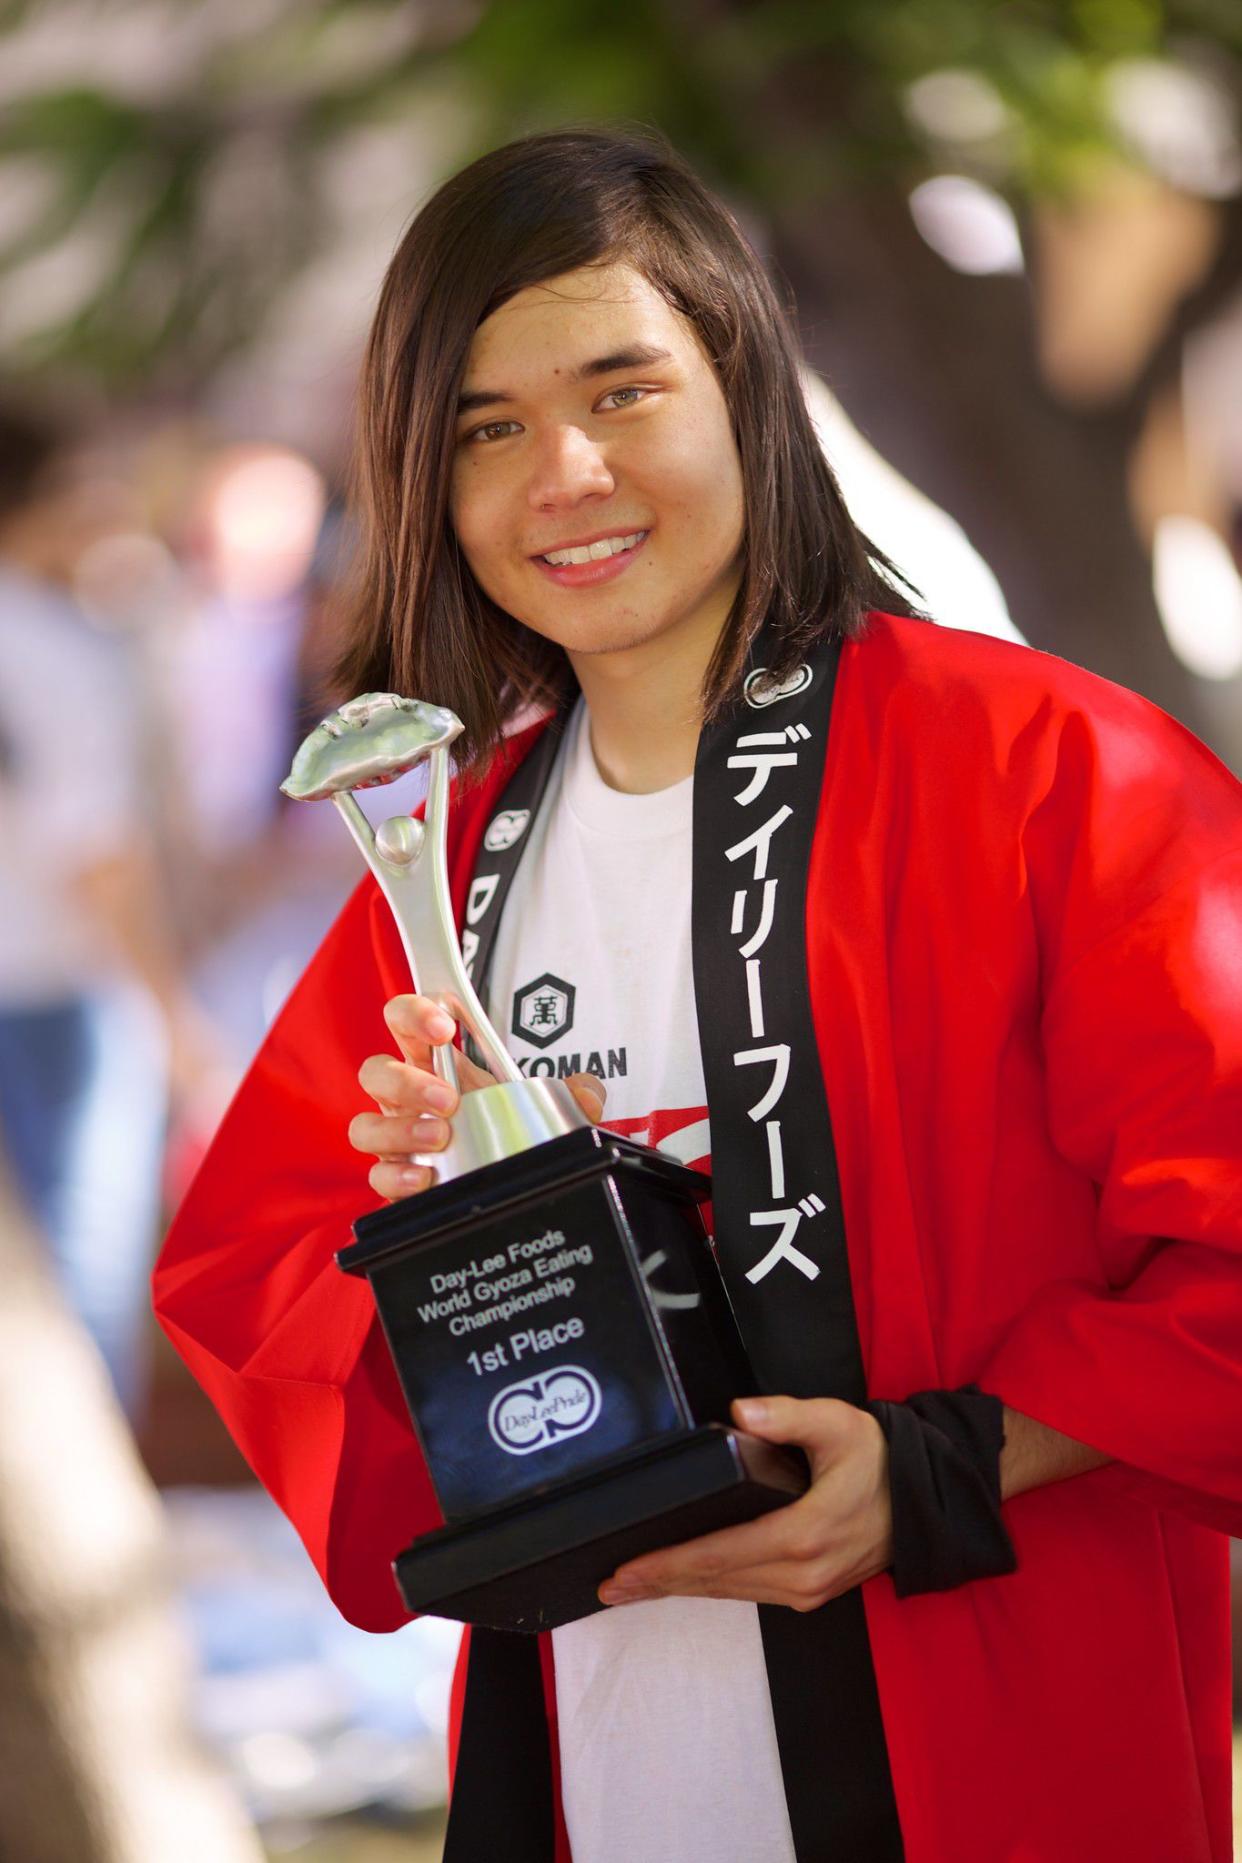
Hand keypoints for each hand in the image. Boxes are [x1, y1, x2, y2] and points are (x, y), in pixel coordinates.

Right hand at [348, 993, 605, 1200]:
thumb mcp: (545, 1108)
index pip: (406, 1021)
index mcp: (434, 1065)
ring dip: (400, 1128)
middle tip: (448, 1098)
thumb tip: (589, 1092)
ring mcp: (396, 1139)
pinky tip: (425, 1177)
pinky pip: (378, 1175)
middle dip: (408, 1079)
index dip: (415, 1013)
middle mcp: (405, 1098)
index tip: (443, 1026)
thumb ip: (570, 1095)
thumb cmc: (506, 1132)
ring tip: (439, 1136)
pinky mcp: (396, 1179)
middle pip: (375, 1070)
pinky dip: (398, 1175)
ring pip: (366, 1125)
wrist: (500, 1186)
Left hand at [598, 1396, 891, 1610]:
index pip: (719, 1553)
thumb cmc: (880, 1459)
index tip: (626, 1569)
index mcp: (803, 1533)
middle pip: (716, 1581)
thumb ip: (787, 1415)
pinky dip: (711, 1588)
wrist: (927, 1501)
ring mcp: (808, 1590)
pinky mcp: (811, 1592)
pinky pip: (749, 1593)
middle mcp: (803, 1573)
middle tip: (608, 1586)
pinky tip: (683, 1581)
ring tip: (633, 1587)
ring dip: (679, 1589)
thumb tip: (740, 1410)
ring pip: (729, 1592)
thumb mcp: (838, 1422)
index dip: (667, 1563)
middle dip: (658, 1583)